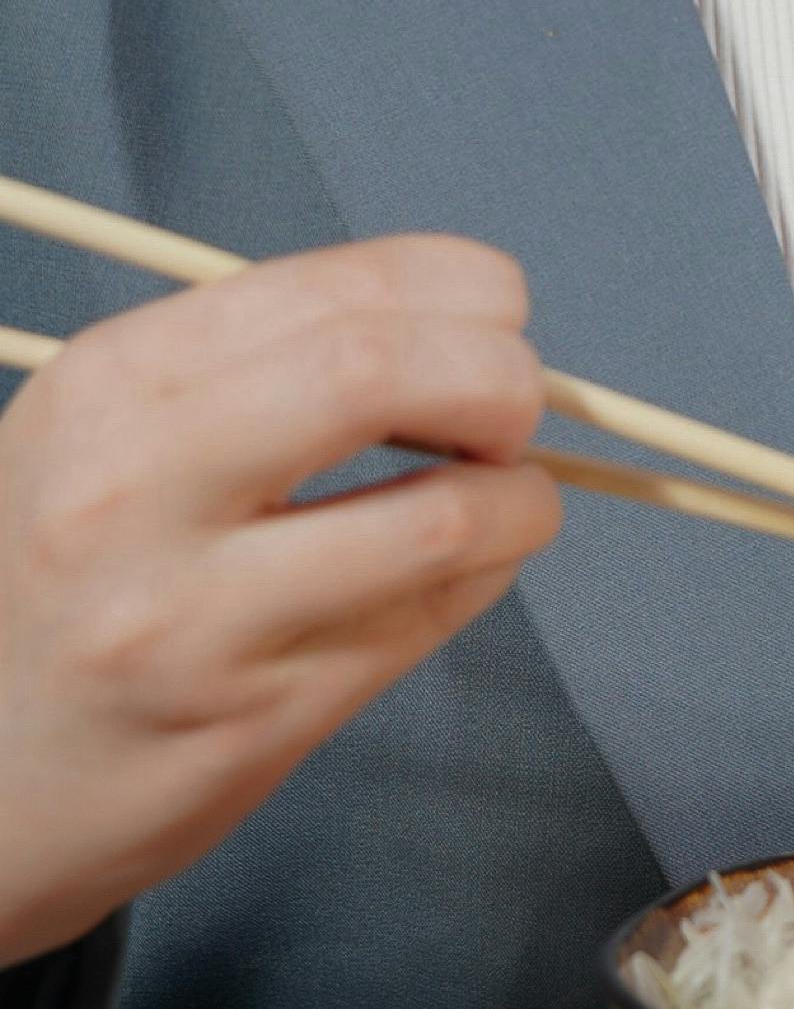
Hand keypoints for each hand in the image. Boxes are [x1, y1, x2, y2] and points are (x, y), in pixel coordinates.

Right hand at [0, 239, 561, 964]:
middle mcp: (138, 492)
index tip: (498, 308)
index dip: (458, 287)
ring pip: (437, 517)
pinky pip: (422, 622)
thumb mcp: (105, 435)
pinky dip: (484, 574)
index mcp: (109, 389)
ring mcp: (195, 619)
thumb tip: (455, 322)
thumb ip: (259, 368)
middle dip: (500, 376)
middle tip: (517, 404)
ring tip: (510, 496)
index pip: (335, 294)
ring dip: (518, 498)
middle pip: (380, 374)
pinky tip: (468, 563)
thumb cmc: (60, 580)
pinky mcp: (252, 721)